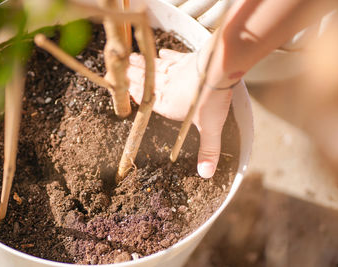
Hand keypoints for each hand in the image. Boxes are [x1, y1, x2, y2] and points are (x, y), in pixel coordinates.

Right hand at [127, 49, 236, 177]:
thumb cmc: (210, 99)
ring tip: (131, 59)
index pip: (147, 101)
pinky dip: (166, 55)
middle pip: (146, 83)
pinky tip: (162, 52)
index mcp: (168, 105)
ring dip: (143, 65)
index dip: (135, 94)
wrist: (219, 68)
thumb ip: (207, 151)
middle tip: (119, 69)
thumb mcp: (210, 129)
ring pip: (155, 69)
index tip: (123, 88)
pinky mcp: (187, 59)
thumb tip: (205, 174)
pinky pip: (173, 57)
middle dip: (133, 77)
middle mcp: (168, 87)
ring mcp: (176, 71)